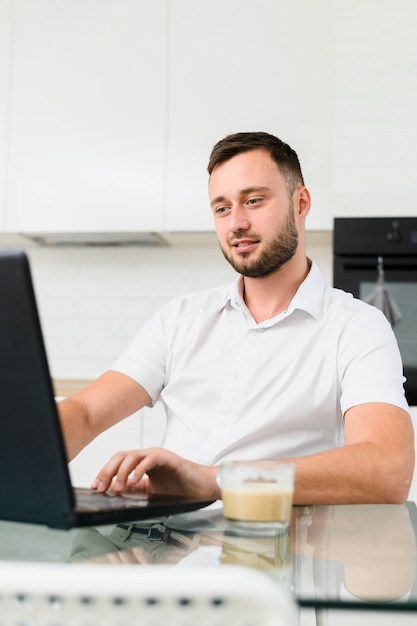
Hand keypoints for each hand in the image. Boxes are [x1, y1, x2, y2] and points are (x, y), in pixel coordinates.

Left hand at [91, 447, 219, 499]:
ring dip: (121, 471)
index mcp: (142, 462)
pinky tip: (134, 480)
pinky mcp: (168, 458)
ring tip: (116, 486)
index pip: (118, 462)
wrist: (201, 487)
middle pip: (121, 456)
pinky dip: (139, 469)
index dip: (105, 473)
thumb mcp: (150, 491)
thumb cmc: (179, 487)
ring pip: (132, 456)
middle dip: (107, 471)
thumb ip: (135, 489)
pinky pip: (150, 459)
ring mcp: (157, 455)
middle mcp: (147, 456)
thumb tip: (115, 491)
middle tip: (101, 486)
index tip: (96, 487)